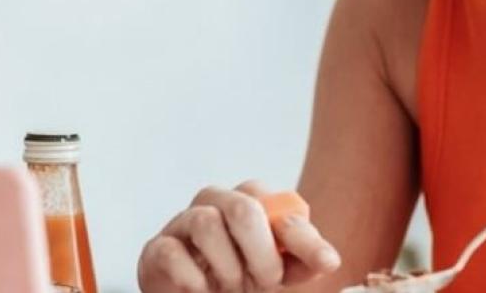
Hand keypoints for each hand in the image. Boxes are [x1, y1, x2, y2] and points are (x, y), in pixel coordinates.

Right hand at [137, 181, 341, 291]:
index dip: (302, 236)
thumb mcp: (279, 271)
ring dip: (227, 266)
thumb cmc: (240, 277)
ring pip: (205, 223)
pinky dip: (194, 280)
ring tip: (229, 285)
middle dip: (261, 252)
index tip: (324, 263)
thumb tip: (329, 259)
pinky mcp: (156, 247)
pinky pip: (174, 253)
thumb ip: (303, 259)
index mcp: (250, 201)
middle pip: (241, 206)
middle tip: (266, 280)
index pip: (280, 206)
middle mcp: (215, 202)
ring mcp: (182, 222)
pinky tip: (202, 289)